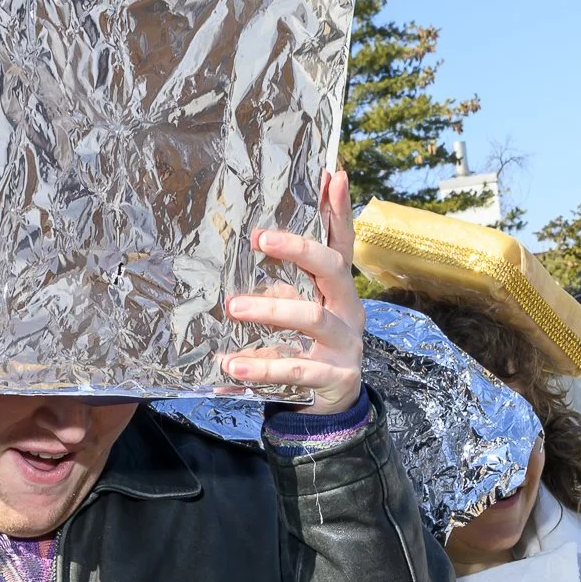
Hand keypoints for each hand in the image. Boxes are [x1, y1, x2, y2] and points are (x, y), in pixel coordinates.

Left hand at [219, 170, 363, 414]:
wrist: (330, 408)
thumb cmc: (307, 348)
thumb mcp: (299, 311)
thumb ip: (284, 284)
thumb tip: (253, 245)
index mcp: (340, 290)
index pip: (342, 242)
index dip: (339, 209)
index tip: (331, 173)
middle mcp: (349, 310)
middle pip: (333, 268)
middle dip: (300, 248)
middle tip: (260, 237)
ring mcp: (346, 344)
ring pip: (312, 318)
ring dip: (270, 310)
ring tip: (232, 308)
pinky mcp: (336, 377)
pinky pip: (296, 369)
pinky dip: (262, 367)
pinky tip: (233, 366)